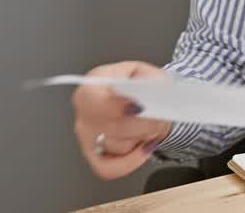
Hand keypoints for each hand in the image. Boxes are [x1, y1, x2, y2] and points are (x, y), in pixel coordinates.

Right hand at [72, 60, 174, 179]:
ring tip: (152, 124)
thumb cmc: (140, 86)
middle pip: (112, 128)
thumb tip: (149, 97)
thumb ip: (149, 82)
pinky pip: (108, 169)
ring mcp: (87, 139)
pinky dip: (131, 162)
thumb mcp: (148, 73)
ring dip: (142, 138)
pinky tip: (144, 147)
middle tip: (160, 115)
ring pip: (117, 147)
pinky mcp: (95, 157)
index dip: (117, 107)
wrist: (141, 99)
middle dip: (143, 124)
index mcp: (91, 87)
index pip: (94, 101)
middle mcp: (84, 114)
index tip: (140, 107)